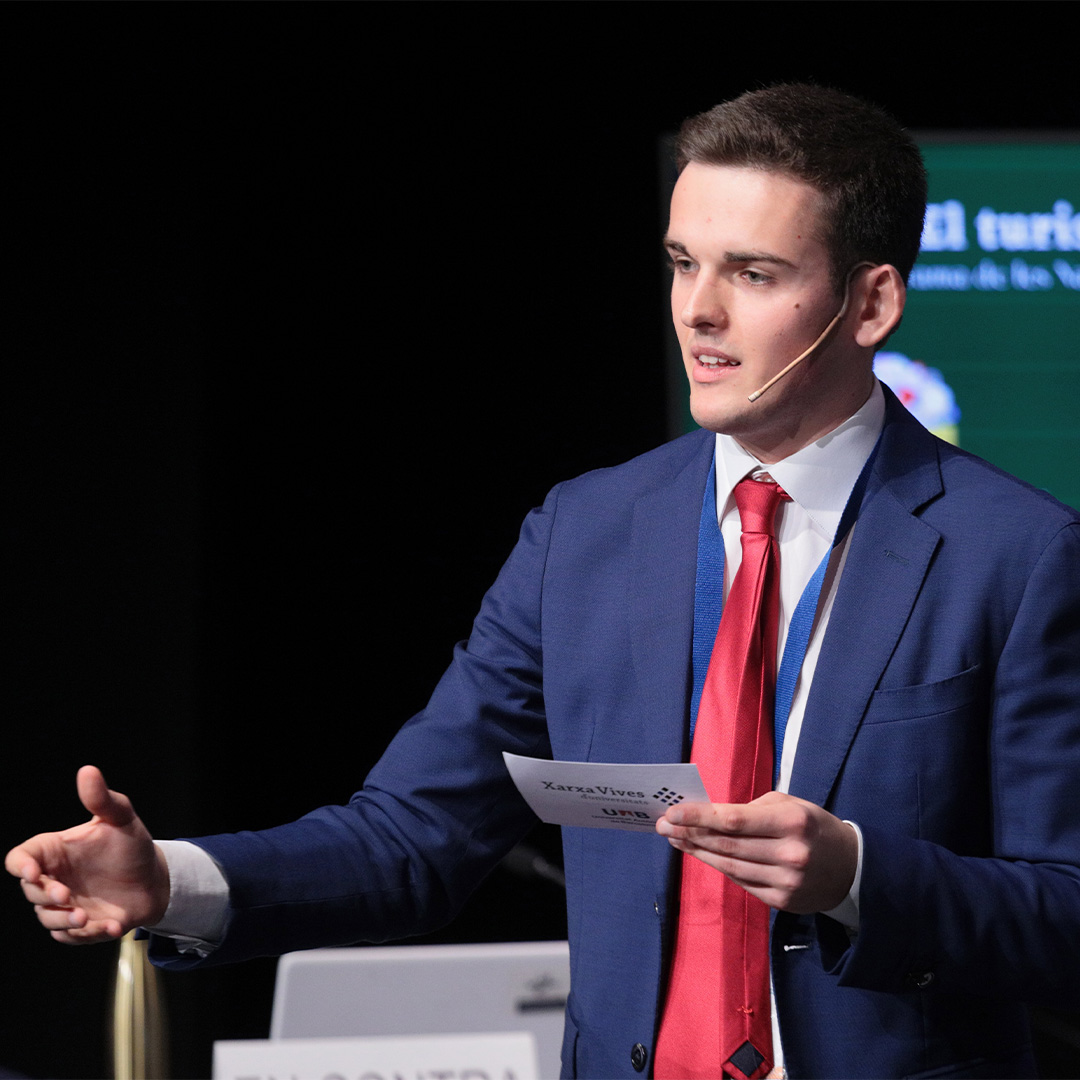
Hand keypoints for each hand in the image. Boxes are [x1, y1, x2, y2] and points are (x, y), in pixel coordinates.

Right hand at [5, 766, 169, 943]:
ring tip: (85, 917)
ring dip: (62, 921)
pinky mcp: (80, 927)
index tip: (31, 871)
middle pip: (30, 891)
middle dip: (43, 895)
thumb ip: (102, 799)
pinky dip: (88, 935)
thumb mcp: (121, 819)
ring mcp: (65, 905)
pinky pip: (72, 937)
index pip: (21, 857)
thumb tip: (88, 771)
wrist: (154, 878)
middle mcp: (54, 879)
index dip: (19, 865)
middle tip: (66, 895)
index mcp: (55, 851)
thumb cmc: (131, 845)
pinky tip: (111, 926)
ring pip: (47, 918)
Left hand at [656, 790, 857, 913]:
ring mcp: (786, 882)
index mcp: (793, 822)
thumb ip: (751, 809)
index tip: (672, 812)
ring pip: (729, 866)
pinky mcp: (781, 902)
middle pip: (727, 845)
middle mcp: (790, 854)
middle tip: (664, 826)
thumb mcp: (790, 804)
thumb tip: (707, 814)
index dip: (698, 817)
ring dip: (698, 852)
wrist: (851, 869)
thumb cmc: (813, 827)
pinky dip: (719, 867)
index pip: (734, 820)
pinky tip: (702, 855)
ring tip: (676, 840)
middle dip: (690, 834)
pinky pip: (741, 881)